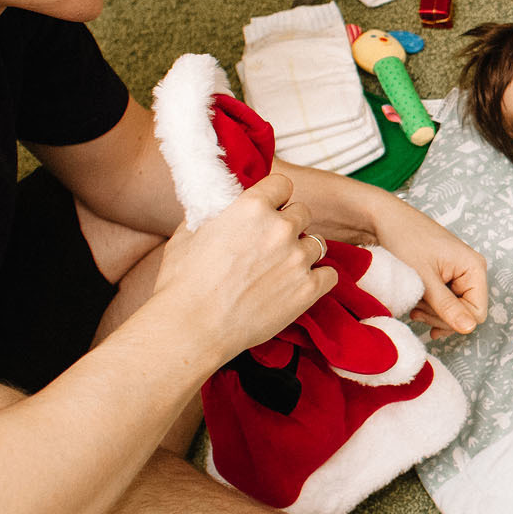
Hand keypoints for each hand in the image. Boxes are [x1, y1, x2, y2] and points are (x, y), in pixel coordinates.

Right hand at [152, 172, 337, 360]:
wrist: (191, 328)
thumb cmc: (183, 283)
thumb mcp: (189, 233)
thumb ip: (214, 212)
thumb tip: (223, 205)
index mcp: (252, 208)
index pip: (282, 185)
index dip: (275, 197)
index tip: (270, 208)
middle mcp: (280, 229)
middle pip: (303, 213)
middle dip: (289, 225)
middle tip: (271, 244)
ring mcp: (297, 259)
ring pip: (317, 243)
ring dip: (302, 252)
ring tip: (282, 268)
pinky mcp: (308, 289)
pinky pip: (329, 274)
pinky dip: (318, 278)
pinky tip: (299, 284)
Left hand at [371, 199, 490, 338]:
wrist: (383, 219)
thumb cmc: (404, 240)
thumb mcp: (424, 278)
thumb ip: (447, 306)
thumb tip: (469, 329)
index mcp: (474, 268)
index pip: (477, 313)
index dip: (453, 320)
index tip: (427, 312)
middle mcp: (471, 270)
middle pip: (467, 313)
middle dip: (441, 316)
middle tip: (417, 308)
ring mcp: (459, 273)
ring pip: (454, 309)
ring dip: (433, 313)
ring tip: (413, 304)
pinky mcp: (446, 275)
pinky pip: (445, 300)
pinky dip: (430, 306)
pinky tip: (416, 305)